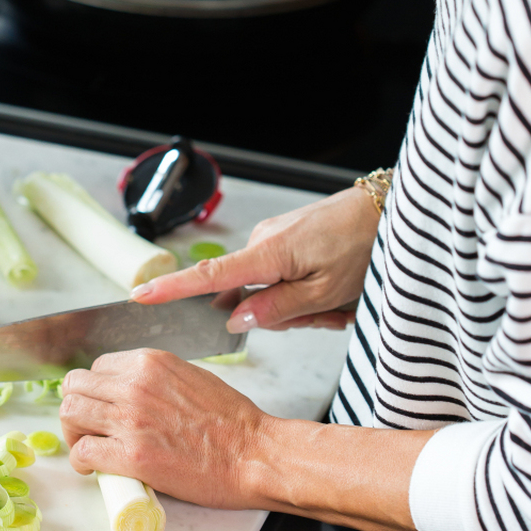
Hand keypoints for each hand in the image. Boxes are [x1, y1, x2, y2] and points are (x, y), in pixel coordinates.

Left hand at [60, 347, 268, 507]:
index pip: (96, 367)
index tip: (101, 407)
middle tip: (88, 428)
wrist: (254, 453)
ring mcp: (131, 419)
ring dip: (74, 433)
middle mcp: (135, 384)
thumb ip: (155, 378)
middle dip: (77, 408)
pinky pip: (83, 451)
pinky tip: (94, 468)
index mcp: (149, 362)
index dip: (94, 390)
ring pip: (70, 414)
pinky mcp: (132, 455)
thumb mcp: (191, 376)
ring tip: (89, 447)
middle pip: (75, 386)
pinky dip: (81, 461)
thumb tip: (131, 389)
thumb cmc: (232, 421)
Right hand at [132, 187, 379, 331]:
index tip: (139, 297)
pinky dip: (309, 291)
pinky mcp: (289, 238)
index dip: (172, 289)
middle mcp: (264, 242)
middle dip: (287, 316)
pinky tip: (338, 289)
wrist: (391, 211)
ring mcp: (276, 239)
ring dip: (305, 306)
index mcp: (267, 253)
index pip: (207, 276)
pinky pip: (285, 277)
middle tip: (329, 314)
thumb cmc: (364, 247)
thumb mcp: (325, 292)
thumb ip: (277, 310)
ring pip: (272, 292)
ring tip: (340, 300)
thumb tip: (235, 319)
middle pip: (249, 298)